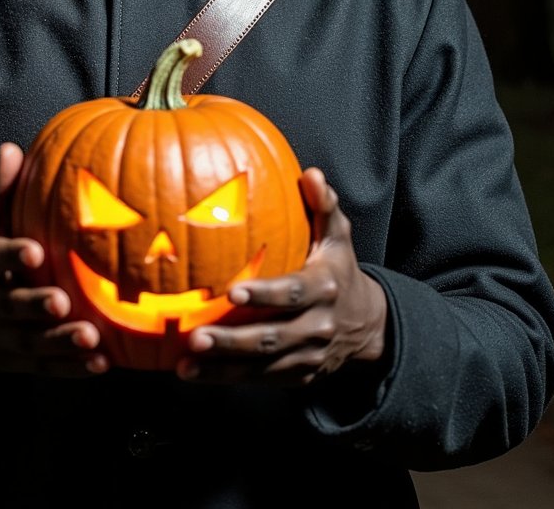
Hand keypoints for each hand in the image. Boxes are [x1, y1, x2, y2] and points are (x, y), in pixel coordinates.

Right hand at [0, 142, 108, 376]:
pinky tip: (100, 363)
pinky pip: (45, 368)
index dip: (11, 256)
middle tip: (62, 302)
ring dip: (60, 342)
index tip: (36, 253)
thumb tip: (12, 148)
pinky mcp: (15, 363)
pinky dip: (71, 368)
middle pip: (9, 307)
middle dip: (34, 306)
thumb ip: (2, 188)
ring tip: (92, 339)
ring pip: (30, 343)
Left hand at [176, 167, 387, 385]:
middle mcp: (317, 326)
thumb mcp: (337, 236)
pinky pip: (259, 379)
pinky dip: (225, 378)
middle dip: (233, 341)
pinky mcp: (297, 376)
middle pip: (272, 338)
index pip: (292, 293)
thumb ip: (324, 205)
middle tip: (196, 337)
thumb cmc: (337, 268)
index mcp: (324, 288)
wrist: (367, 326)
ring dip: (222, 367)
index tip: (232, 293)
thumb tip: (310, 174)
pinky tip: (191, 373)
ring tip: (185, 363)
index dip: (264, 295)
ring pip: (261, 365)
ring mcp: (307, 356)